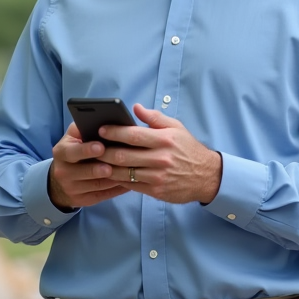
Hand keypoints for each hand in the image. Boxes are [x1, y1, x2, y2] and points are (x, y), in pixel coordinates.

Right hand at [48, 122, 129, 209]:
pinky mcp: (83, 201)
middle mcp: (64, 172)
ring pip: (98, 185)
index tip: (101, 146)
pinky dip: (117, 189)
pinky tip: (129, 182)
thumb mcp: (72, 137)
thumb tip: (99, 117)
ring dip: (115, 178)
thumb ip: (82, 126)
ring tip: (130, 171)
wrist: (60, 182)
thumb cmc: (73, 151)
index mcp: (61, 152)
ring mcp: (73, 189)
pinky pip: (103, 195)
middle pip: (86, 172)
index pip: (72, 152)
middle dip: (102, 168)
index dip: (87, 150)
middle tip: (115, 164)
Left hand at [98, 104, 222, 204]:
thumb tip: (135, 107)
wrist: (206, 176)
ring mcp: (157, 176)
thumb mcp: (177, 128)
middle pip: (124, 155)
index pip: (133, 135)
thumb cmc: (188, 149)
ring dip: (107, 167)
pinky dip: (118, 180)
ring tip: (95, 161)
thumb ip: (155, 117)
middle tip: (92, 147)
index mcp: (164, 140)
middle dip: (104, 151)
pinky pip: (131, 185)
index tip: (100, 130)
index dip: (114, 132)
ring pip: (124, 172)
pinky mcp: (156, 190)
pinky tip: (110, 174)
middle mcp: (160, 158)